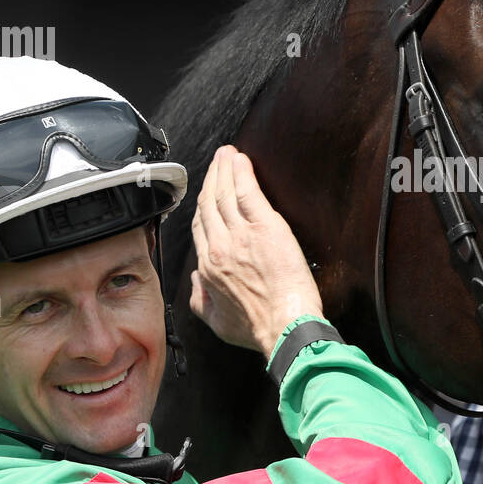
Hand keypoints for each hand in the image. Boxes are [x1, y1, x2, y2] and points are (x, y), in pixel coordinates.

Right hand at [189, 144, 324, 354]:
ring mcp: (241, 235)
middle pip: (209, 204)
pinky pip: (248, 192)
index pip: (201, 227)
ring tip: (227, 154)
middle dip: (212, 179)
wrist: (285, 327)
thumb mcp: (216, 322)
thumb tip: (197, 281)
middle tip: (217, 162)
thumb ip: (200, 299)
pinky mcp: (266, 227)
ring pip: (226, 194)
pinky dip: (241, 173)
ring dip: (225, 170)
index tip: (209, 193)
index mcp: (209, 267)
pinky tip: (240, 160)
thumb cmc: (258, 329)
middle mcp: (220, 246)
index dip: (204, 205)